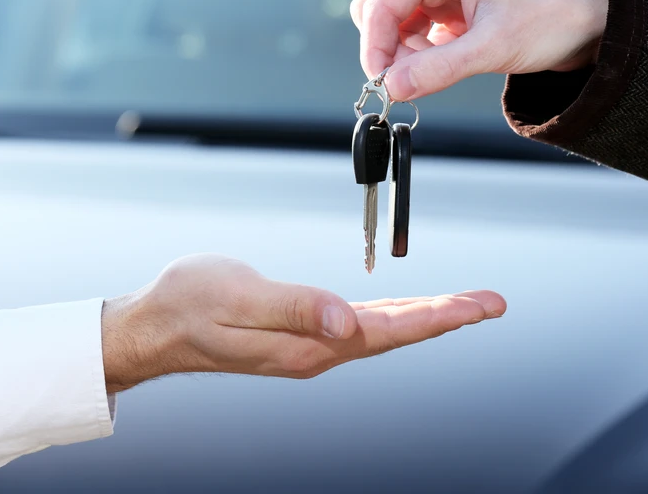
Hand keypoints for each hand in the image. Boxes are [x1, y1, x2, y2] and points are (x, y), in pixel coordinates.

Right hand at [100, 254, 505, 391]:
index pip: (388, 332)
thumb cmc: (189, 305)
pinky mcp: (303, 334)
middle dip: (449, 318)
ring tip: (466, 306)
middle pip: (397, 333)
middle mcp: (317, 351)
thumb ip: (296, 308)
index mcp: (308, 345)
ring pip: (384, 331)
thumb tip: (348, 323)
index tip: (477, 307)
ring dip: (428, 318)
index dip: (437, 319)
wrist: (154, 326)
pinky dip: (396, 317)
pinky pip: (363, 326)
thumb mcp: (238, 297)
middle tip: (492, 303)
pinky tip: (410, 313)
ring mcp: (311, 345)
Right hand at [350, 0, 608, 100]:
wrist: (589, 21)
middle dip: (386, 52)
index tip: (381, 86)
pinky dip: (417, 57)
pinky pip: (413, 35)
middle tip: (405, 85)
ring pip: (393, 26)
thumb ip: (438, 69)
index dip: (374, 47)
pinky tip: (438, 70)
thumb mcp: (493, 48)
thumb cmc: (551, 19)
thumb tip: (391, 88)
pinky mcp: (448, 10)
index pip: (382, 4)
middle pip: (379, 11)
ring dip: (402, 57)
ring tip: (431, 78)